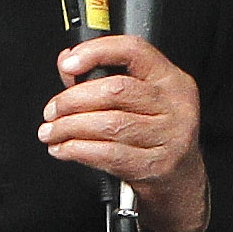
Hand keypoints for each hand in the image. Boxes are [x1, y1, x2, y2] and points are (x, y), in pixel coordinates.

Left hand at [39, 34, 207, 231]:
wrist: (180, 181)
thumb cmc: (154, 134)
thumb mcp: (139, 99)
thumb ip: (102, 76)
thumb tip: (67, 62)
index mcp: (170, 79)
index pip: (133, 50)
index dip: (97, 52)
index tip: (69, 64)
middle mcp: (174, 105)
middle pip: (115, 90)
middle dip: (73, 100)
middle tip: (52, 110)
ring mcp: (169, 136)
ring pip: (109, 124)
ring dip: (70, 128)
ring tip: (52, 132)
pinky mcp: (155, 165)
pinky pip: (108, 154)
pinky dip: (78, 151)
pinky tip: (64, 149)